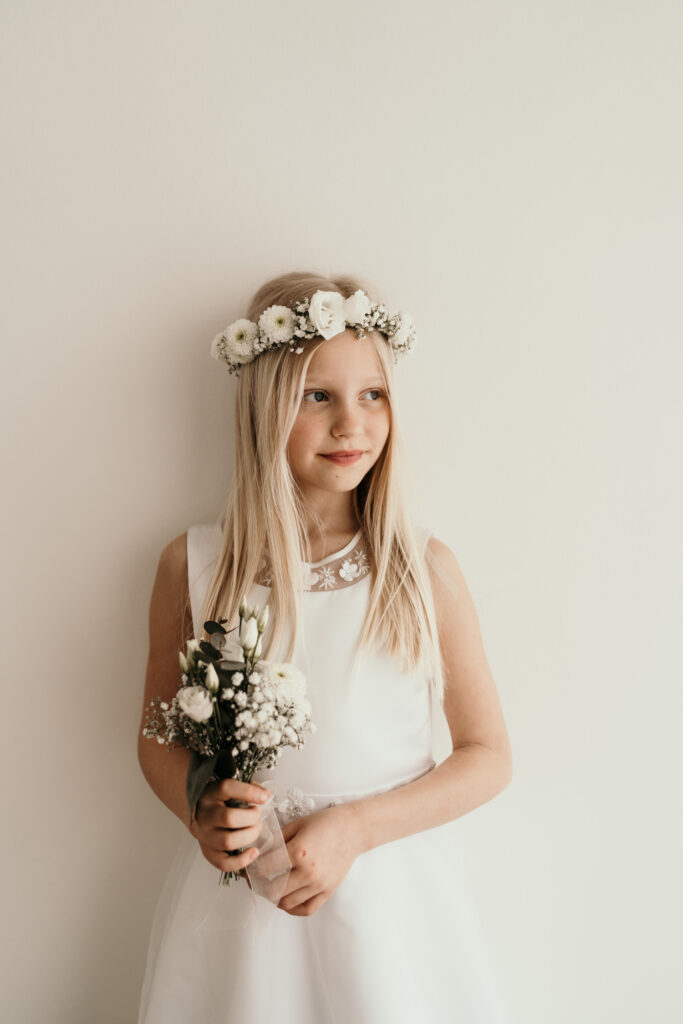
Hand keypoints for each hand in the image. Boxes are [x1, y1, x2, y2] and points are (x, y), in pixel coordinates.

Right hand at [189, 777, 269, 874]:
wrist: (200, 814)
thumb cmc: (221, 800)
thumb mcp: (232, 787)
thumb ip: (250, 787)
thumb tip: (265, 795)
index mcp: (210, 793)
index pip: (226, 788)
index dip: (248, 792)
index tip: (264, 797)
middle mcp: (204, 815)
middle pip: (228, 818)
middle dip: (251, 817)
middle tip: (257, 815)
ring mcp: (204, 835)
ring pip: (227, 841)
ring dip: (249, 836)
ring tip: (255, 828)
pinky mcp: (208, 852)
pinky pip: (223, 863)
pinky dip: (242, 860)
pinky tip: (253, 851)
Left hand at [254, 802, 363, 916]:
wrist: (353, 829)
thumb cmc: (325, 822)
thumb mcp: (297, 825)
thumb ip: (276, 840)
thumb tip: (257, 852)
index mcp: (299, 851)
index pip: (265, 868)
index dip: (252, 870)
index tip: (247, 869)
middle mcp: (308, 872)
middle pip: (273, 890)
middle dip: (259, 886)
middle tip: (254, 881)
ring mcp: (319, 884)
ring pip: (286, 903)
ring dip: (274, 898)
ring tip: (269, 888)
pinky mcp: (327, 891)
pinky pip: (306, 909)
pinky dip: (292, 909)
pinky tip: (286, 900)